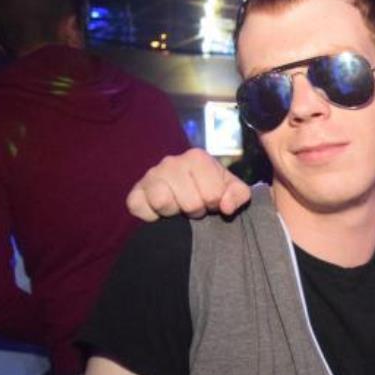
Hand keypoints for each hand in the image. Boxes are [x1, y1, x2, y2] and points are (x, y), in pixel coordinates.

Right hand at [126, 148, 251, 220]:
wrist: (188, 192)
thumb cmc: (212, 189)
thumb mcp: (233, 190)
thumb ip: (239, 195)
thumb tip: (226, 207)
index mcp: (197, 158)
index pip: (212, 194)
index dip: (214, 204)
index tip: (211, 201)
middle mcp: (171, 162)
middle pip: (190, 203)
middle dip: (196, 210)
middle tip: (195, 206)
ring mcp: (151, 175)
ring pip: (163, 202)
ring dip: (174, 212)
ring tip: (178, 207)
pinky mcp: (135, 192)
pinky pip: (139, 208)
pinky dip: (151, 216)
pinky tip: (160, 212)